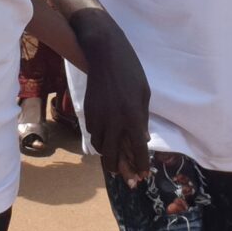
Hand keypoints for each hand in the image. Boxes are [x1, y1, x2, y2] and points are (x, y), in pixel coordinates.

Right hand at [73, 12, 150, 184]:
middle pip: (113, 156)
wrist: (104, 54)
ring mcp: (98, 117)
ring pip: (100, 146)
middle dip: (119, 170)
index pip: (137, 149)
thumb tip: (142, 139)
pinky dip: (100, 140)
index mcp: (132, 117)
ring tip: (115, 160)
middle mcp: (114, 121)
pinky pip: (93, 133)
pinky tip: (107, 140)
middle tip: (125, 177)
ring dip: (108, 155)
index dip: (140, 165)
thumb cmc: (130, 71)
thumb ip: (142, 119)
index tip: (143, 175)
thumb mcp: (143, 94)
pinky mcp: (88, 112)